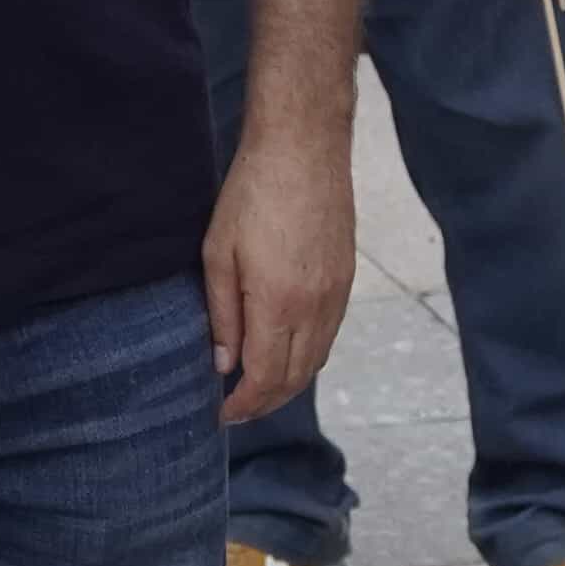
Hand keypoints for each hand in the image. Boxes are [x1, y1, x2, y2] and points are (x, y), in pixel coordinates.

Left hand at [202, 132, 355, 425]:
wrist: (303, 151)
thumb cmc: (251, 194)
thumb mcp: (218, 252)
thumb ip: (222, 314)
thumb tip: (224, 364)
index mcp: (279, 305)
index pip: (265, 378)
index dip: (244, 404)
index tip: (221, 414)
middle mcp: (316, 309)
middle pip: (295, 378)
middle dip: (265, 402)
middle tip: (236, 410)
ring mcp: (337, 296)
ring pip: (315, 361)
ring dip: (288, 384)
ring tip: (257, 389)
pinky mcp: (346, 280)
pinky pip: (328, 336)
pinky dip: (307, 357)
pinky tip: (286, 353)